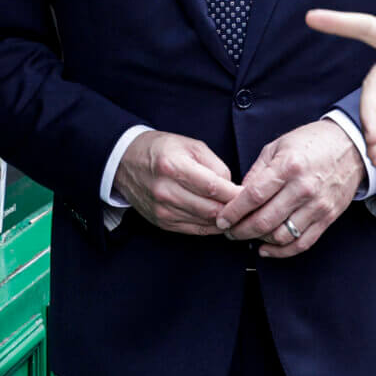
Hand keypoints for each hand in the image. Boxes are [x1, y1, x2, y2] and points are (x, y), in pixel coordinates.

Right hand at [112, 130, 238, 234]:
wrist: (125, 162)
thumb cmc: (161, 149)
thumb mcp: (190, 145)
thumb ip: (215, 165)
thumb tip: (232, 187)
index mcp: (173, 166)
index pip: (214, 188)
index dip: (236, 194)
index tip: (250, 194)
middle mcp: (166, 191)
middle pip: (211, 209)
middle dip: (233, 210)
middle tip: (247, 206)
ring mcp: (162, 210)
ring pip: (205, 223)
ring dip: (224, 220)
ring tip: (236, 213)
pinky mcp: (162, 222)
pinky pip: (194, 230)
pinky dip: (210, 227)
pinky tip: (219, 219)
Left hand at [214, 120, 364, 256]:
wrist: (350, 146)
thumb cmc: (311, 143)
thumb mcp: (278, 146)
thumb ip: (257, 171)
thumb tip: (238, 194)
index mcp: (288, 166)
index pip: (254, 196)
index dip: (234, 211)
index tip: (222, 219)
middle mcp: (303, 188)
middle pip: (265, 220)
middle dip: (241, 230)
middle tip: (229, 232)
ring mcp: (317, 205)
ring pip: (282, 235)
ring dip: (260, 240)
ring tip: (247, 236)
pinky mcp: (328, 217)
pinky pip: (303, 242)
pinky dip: (282, 251)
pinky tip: (266, 248)